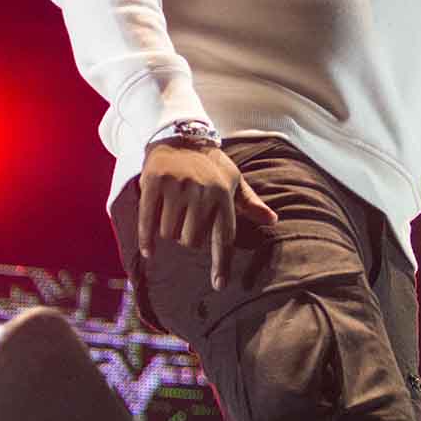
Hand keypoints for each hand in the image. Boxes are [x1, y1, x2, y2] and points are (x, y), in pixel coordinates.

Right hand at [138, 142, 277, 290]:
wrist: (179, 135)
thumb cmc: (210, 164)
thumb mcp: (233, 180)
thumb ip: (250, 203)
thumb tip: (273, 220)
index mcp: (223, 195)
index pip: (224, 237)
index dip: (221, 264)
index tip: (219, 285)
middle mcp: (201, 193)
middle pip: (191, 241)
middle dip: (187, 239)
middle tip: (186, 222)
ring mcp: (177, 188)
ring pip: (169, 233)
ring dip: (168, 232)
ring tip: (171, 214)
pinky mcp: (154, 183)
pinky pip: (148, 221)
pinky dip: (146, 239)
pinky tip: (148, 252)